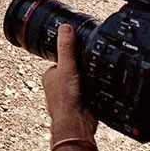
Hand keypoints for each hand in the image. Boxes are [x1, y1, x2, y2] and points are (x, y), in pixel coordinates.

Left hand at [42, 24, 97, 142]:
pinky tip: (100, 89)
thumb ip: (66, 48)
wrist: (76, 123)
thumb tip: (65, 27)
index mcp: (49, 76)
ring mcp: (69, 95)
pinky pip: (89, 92)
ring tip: (94, 80)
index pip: (62, 59)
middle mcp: (57, 86)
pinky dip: (94, 90)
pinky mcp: (81, 103)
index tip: (81, 52)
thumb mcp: (66, 67)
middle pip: (73, 70)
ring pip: (82, 81)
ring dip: (89, 80)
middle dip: (82, 69)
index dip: (73, 56)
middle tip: (90, 67)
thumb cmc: (65, 98)